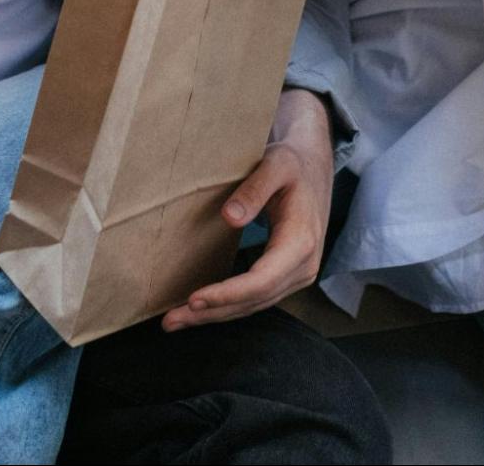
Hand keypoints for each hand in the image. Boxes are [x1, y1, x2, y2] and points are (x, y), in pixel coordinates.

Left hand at [161, 88, 333, 330]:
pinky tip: (200, 309)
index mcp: (302, 241)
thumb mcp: (276, 164)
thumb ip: (255, 188)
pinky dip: (227, 306)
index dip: (228, 294)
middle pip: (254, 300)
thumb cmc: (293, 164)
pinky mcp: (286, 276)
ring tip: (176, 321)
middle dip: (212, 312)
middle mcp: (304, 266)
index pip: (262, 280)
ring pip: (254, 305)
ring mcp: (297, 274)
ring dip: (215, 315)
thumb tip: (230, 217)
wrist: (313, 168)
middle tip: (171, 321)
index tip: (194, 299)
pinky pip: (255, 298)